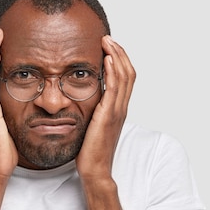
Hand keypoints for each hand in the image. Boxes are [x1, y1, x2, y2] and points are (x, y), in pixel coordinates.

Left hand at [76, 35, 135, 180]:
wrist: (95, 170)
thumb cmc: (90, 152)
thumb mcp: (92, 126)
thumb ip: (92, 112)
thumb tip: (81, 100)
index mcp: (118, 110)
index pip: (125, 78)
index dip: (120, 60)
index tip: (109, 47)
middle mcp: (121, 108)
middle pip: (128, 73)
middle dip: (119, 53)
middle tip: (108, 38)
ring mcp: (117, 112)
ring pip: (124, 77)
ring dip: (116, 56)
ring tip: (107, 42)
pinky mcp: (108, 116)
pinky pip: (114, 89)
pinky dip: (112, 72)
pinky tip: (106, 60)